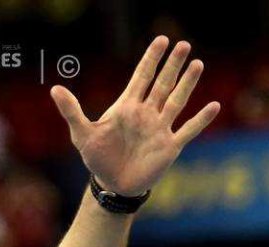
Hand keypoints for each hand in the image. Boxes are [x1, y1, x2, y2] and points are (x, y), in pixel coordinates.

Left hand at [51, 36, 220, 195]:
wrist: (111, 183)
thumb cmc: (97, 157)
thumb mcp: (81, 133)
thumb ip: (71, 111)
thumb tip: (54, 88)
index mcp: (127, 107)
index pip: (141, 77)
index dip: (151, 59)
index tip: (161, 40)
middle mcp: (146, 113)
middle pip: (162, 84)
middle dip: (172, 65)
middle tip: (183, 44)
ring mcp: (159, 128)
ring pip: (176, 101)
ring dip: (187, 84)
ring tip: (197, 64)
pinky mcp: (169, 146)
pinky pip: (188, 130)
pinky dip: (200, 119)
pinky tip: (214, 106)